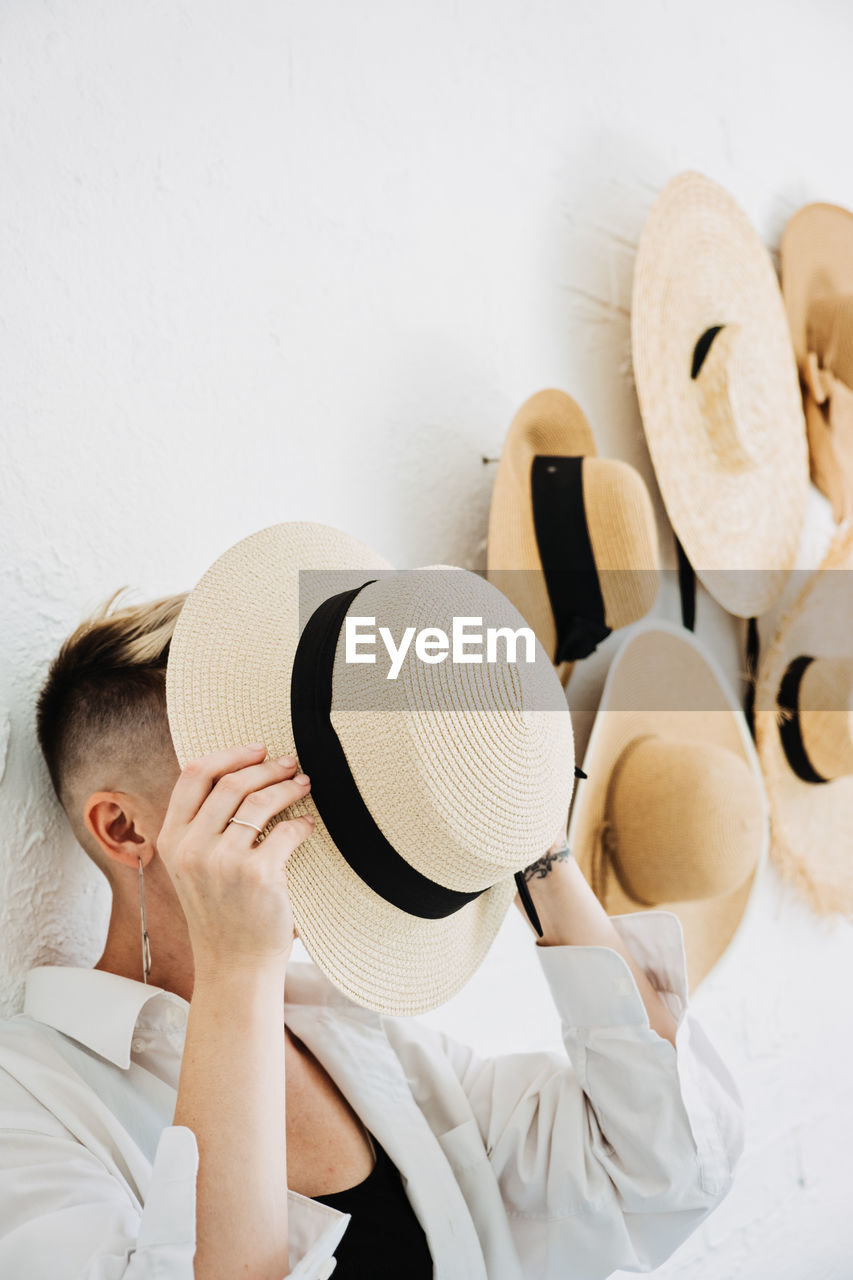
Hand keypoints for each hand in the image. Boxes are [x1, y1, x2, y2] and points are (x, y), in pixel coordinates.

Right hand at [157, 744, 312, 976]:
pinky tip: (307, 825)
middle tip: (290, 764)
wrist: (234, 965)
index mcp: (172, 840)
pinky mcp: (257, 876)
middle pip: (232, 782)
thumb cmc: (220, 912)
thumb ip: (203, 826)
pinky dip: (301, 823)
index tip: (257, 748)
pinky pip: (286, 831)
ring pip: (260, 801)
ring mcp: (223, 862)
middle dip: (267, 767)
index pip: (193, 775)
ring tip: (303, 784)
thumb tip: (239, 774)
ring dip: (287, 786)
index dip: (229, 754)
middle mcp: (192, 848)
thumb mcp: (193, 867)